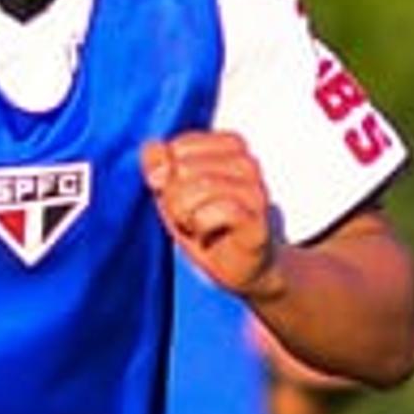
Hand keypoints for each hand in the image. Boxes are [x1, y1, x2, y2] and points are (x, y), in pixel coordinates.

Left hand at [141, 131, 279, 297]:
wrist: (241, 267)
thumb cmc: (207, 225)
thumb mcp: (171, 190)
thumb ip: (157, 164)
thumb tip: (156, 152)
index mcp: (228, 146)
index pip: (177, 148)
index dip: (168, 176)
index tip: (182, 195)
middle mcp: (246, 163)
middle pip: (185, 167)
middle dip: (174, 198)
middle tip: (188, 217)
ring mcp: (256, 191)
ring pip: (202, 186)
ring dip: (186, 214)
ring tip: (196, 226)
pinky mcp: (258, 220)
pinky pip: (222, 210)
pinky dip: (202, 225)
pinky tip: (206, 235)